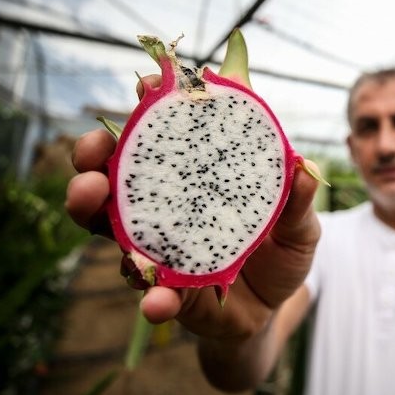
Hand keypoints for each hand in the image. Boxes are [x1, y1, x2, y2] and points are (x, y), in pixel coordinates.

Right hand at [65, 75, 320, 340]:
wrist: (277, 307)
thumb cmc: (282, 252)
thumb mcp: (299, 226)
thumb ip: (297, 202)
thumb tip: (304, 167)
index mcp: (197, 181)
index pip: (167, 139)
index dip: (152, 110)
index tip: (145, 87)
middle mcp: (167, 210)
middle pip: (118, 178)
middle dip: (94, 160)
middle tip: (91, 152)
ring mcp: (161, 252)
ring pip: (114, 229)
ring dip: (95, 212)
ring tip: (91, 199)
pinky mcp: (170, 296)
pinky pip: (153, 296)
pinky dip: (152, 299)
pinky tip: (156, 301)